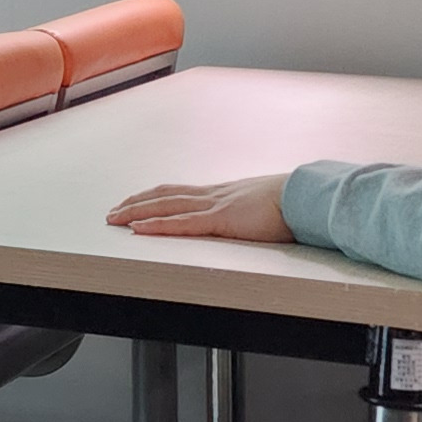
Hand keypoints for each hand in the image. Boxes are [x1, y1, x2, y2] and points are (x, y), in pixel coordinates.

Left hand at [107, 176, 293, 245]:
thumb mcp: (264, 207)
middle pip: (165, 195)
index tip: (137, 202)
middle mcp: (214, 194)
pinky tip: (138, 229)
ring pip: (166, 206)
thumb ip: (250, 213)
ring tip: (114, 219)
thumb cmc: (294, 203)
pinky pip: (182, 223)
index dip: (155, 197)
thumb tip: (249, 220)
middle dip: (136, 203)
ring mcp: (216, 205)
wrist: (308, 196)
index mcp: (224, 193)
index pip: (180, 192)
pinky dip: (157, 225)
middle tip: (113, 212)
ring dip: (136, 212)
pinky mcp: (222, 219)